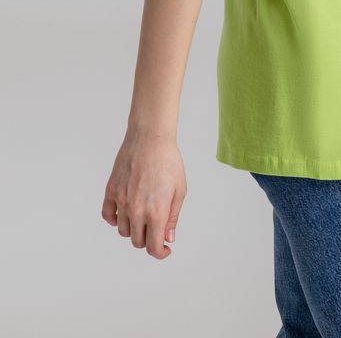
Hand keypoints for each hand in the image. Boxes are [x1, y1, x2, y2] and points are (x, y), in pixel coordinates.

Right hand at [101, 129, 186, 259]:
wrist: (150, 138)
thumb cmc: (168, 161)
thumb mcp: (180, 190)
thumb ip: (173, 217)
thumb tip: (168, 238)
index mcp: (156, 212)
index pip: (153, 247)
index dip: (160, 253)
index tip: (165, 249)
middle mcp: (137, 210)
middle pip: (138, 241)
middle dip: (149, 240)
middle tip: (156, 229)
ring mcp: (122, 201)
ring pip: (123, 231)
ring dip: (133, 230)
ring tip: (143, 217)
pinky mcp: (111, 191)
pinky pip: (108, 216)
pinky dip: (115, 220)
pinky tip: (125, 214)